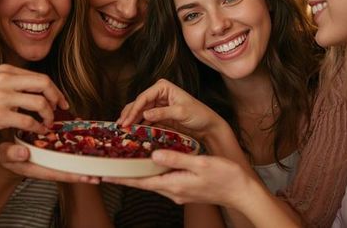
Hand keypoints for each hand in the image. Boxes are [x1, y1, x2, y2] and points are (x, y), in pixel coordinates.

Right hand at [0, 64, 68, 141]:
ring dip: (49, 116)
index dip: (55, 90)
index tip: (61, 101)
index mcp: (4, 70)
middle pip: (44, 83)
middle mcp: (4, 79)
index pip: (40, 76)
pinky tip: (37, 132)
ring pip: (40, 102)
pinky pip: (28, 121)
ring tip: (48, 124)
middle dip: (57, 98)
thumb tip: (33, 92)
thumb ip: (10, 84)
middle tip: (60, 111)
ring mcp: (0, 97)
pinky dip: (37, 128)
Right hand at [0, 142, 98, 183]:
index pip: (61, 173)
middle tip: (102, 172)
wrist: (8, 155)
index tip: (89, 177)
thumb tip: (24, 152)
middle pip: (71, 169)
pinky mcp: (53, 151)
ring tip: (101, 156)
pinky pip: (67, 149)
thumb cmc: (7, 156)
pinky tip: (86, 136)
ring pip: (72, 160)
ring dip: (85, 158)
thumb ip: (12, 154)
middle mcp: (50, 164)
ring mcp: (53, 158)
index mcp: (40, 168)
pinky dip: (77, 144)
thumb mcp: (5, 154)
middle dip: (86, 171)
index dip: (75, 175)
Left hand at [103, 150, 254, 207]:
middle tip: (109, 167)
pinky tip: (151, 163)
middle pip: (143, 182)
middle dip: (126, 175)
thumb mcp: (200, 164)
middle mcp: (173, 191)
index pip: (141, 182)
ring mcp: (179, 191)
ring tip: (125, 163)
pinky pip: (163, 180)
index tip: (104, 175)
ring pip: (153, 181)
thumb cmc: (225, 177)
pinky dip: (153, 172)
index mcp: (174, 185)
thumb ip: (176, 158)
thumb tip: (154, 154)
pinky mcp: (185, 189)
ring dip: (139, 173)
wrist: (242, 192)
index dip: (122, 177)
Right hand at [117, 79, 226, 140]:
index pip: (144, 97)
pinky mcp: (159, 116)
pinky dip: (138, 125)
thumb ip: (163, 113)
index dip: (133, 109)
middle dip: (128, 114)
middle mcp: (158, 94)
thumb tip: (145, 114)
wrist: (208, 126)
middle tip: (120, 126)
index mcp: (163, 87)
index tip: (126, 121)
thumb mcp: (181, 112)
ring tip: (122, 130)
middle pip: (138, 104)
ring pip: (139, 112)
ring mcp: (157, 105)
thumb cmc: (199, 115)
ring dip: (131, 120)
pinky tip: (132, 131)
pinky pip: (144, 120)